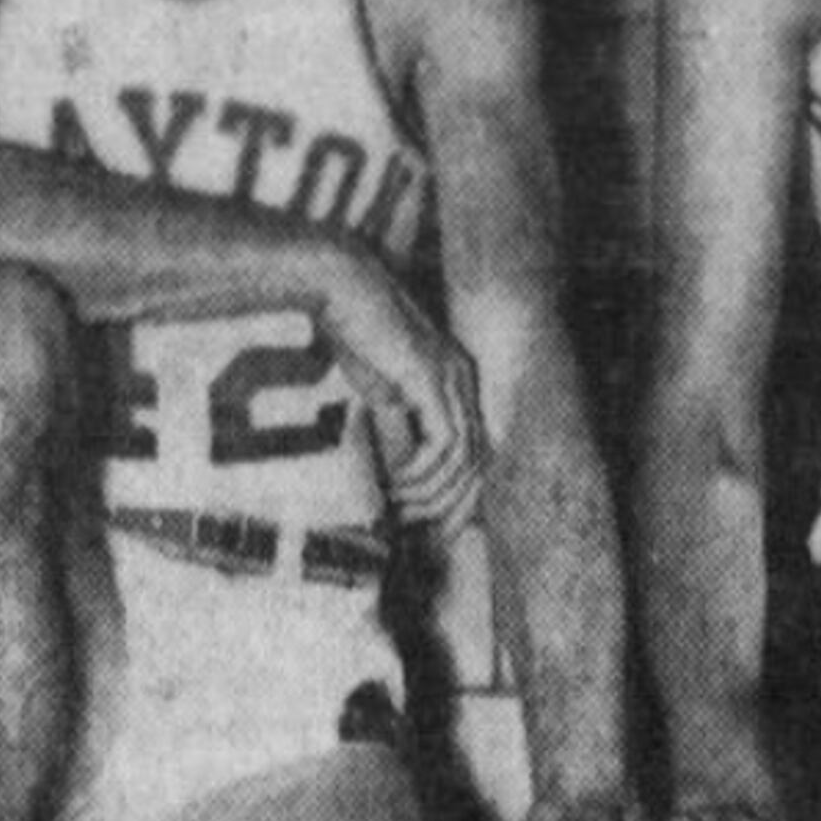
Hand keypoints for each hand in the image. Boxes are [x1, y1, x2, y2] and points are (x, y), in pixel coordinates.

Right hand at [319, 251, 485, 535]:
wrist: (339, 285)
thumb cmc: (351, 329)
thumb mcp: (379, 385)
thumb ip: (398, 420)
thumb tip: (400, 466)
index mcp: (457, 379)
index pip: (477, 448)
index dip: (461, 493)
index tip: (436, 525)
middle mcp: (464, 379)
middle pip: (481, 460)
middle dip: (456, 505)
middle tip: (428, 535)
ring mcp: (452, 378)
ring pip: (464, 458)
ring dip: (432, 493)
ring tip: (400, 510)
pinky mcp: (432, 380)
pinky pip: (443, 444)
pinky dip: (422, 472)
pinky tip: (396, 485)